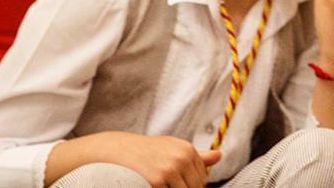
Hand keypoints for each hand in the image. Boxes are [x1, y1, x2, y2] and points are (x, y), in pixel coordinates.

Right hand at [49, 132, 220, 187]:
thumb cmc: (143, 151)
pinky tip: (149, 184)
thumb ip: (196, 156)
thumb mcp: (170, 148)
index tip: (173, 181)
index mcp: (187, 150)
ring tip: (157, 182)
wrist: (114, 150)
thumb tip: (219, 156)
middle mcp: (182, 158)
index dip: (189, 184)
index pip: (202, 179)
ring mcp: (170, 170)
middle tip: (164, 182)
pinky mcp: (158, 182)